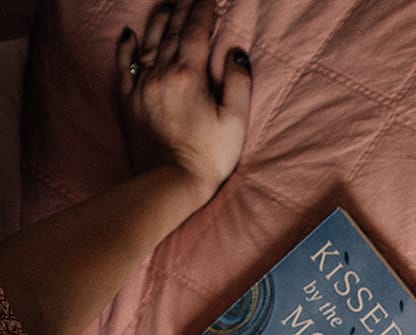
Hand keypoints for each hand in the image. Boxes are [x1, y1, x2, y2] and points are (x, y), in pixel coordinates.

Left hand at [115, 0, 251, 208]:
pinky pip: (124, 65)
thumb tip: (236, 52)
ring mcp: (142, 86)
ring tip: (167, 5)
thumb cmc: (209, 156)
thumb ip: (237, 83)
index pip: (196, 33)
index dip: (204, 11)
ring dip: (160, 20)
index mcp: (189, 76)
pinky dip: (127, 46)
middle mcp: (161, 74)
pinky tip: (129, 33)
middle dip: (183, 9)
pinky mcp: (129, 100)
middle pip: (172, 32)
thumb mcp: (235, 122)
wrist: (169, 182)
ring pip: (149, 42)